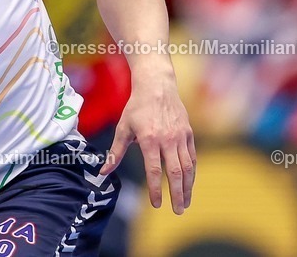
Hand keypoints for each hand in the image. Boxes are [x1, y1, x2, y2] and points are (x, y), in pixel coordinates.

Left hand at [99, 71, 195, 213]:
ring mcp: (181, 137)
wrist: (157, 86)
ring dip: (188, 187)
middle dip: (177, 194)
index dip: (156, 189)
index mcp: (150, 140)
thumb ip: (115, 152)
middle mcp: (168, 140)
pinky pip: (192, 157)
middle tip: (177, 211)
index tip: (156, 204)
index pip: (154, 171)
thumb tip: (104, 172)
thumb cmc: (137, 107)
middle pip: (176, 173)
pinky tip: (189, 182)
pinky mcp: (189, 134)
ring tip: (186, 202)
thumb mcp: (123, 128)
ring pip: (188, 167)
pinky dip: (192, 172)